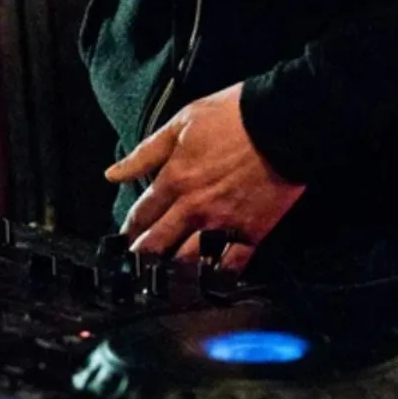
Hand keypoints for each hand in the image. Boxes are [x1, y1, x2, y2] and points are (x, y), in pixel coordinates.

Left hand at [105, 82, 304, 268]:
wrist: (285, 122)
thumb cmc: (233, 117)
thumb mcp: (181, 123)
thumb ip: (145, 153)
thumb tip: (112, 174)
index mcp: (173, 180)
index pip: (140, 215)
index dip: (128, 230)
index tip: (124, 240)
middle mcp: (193, 208)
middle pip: (156, 244)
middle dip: (142, 258)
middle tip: (136, 268)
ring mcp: (222, 223)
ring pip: (187, 260)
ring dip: (173, 272)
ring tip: (165, 281)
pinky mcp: (251, 232)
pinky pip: (230, 265)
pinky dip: (217, 277)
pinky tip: (208, 281)